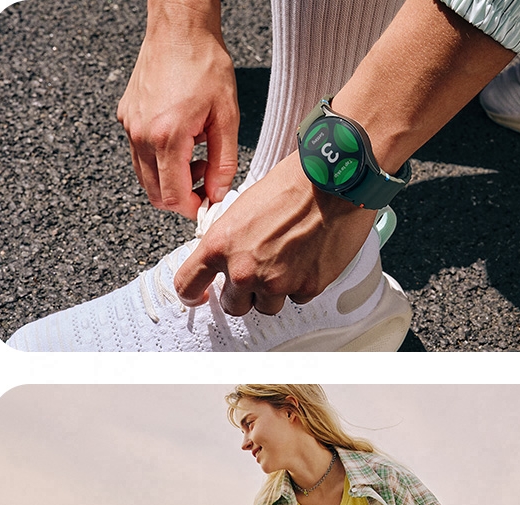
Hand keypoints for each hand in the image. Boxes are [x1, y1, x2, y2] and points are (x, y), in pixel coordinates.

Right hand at [117, 24, 238, 218]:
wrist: (179, 29)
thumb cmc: (205, 65)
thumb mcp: (227, 118)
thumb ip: (224, 163)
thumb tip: (218, 194)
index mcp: (167, 137)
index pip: (172, 197)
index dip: (192, 208)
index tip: (208, 203)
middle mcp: (141, 135)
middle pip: (155, 194)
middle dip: (181, 197)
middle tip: (205, 180)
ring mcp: (130, 127)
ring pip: (146, 177)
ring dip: (170, 180)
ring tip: (195, 158)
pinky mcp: (126, 118)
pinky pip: (140, 154)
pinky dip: (159, 160)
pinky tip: (181, 141)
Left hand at [173, 153, 377, 314]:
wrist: (332, 182)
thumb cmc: (290, 185)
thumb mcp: (241, 209)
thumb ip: (229, 243)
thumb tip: (226, 262)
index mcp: (220, 246)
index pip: (187, 285)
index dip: (192, 295)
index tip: (199, 297)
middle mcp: (244, 271)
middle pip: (233, 306)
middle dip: (243, 294)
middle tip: (257, 273)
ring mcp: (276, 284)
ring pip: (267, 307)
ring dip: (273, 292)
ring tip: (287, 262)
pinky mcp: (306, 288)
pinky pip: (297, 298)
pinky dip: (301, 284)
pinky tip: (307, 259)